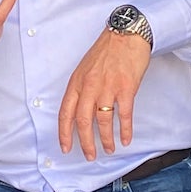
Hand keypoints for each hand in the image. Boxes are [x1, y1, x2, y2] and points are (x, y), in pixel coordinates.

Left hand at [58, 30, 150, 159]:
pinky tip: (125, 139)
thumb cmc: (105, 51)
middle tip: (89, 156)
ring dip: (106, 139)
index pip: (65, 111)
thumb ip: (81, 88)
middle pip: (83, 120)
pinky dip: (125, 130)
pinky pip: (124, 115)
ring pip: (103, 121)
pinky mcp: (126, 88)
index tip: (65, 147)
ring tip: (108, 149)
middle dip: (85, 142)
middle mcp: (89, 86)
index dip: (64, 132)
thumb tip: (78, 110)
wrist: (125, 35)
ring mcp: (108, 87)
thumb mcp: (85, 68)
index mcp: (76, 81)